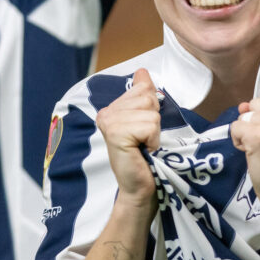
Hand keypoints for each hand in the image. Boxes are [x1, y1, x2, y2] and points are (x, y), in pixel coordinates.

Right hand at [96, 68, 160, 208]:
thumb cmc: (145, 156)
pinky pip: (150, 125)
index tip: (143, 129)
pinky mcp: (115, 133)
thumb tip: (141, 70)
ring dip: (154, 132)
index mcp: (112, 108)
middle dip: (154, 119)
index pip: (143, 87)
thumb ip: (143, 94)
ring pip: (150, 112)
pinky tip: (142, 151)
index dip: (152, 108)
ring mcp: (109, 122)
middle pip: (148, 97)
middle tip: (144, 139)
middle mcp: (106, 112)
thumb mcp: (145, 120)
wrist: (139, 188)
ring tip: (143, 146)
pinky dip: (153, 140)